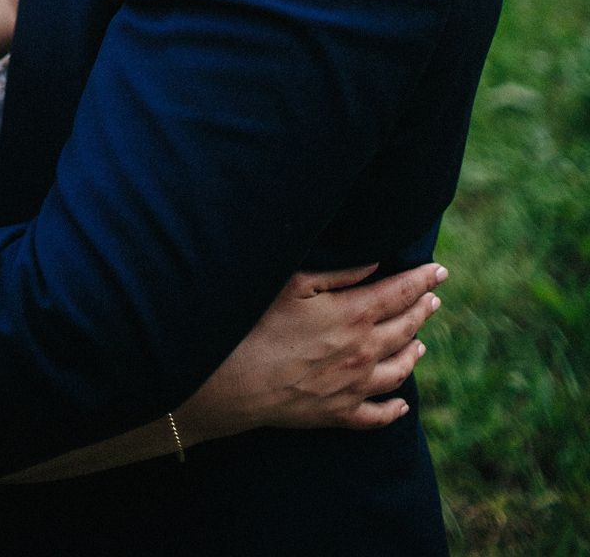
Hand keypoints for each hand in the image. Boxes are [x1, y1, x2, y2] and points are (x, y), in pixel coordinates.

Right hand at [175, 261, 446, 442]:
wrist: (236, 381)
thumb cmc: (259, 322)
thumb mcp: (296, 284)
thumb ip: (340, 272)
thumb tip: (376, 262)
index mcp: (355, 315)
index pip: (400, 293)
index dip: (423, 280)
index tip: (441, 270)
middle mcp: (364, 352)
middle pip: (405, 329)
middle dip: (422, 310)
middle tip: (434, 299)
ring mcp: (355, 386)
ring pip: (399, 371)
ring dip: (414, 354)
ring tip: (421, 343)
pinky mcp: (340, 414)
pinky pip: (378, 415)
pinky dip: (395, 409)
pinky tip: (401, 404)